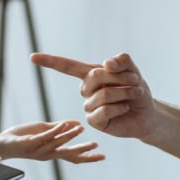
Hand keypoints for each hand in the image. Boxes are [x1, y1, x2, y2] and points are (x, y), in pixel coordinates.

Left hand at [0, 121, 103, 163]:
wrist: (0, 144)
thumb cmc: (21, 138)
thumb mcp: (43, 130)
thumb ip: (58, 128)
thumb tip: (76, 123)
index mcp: (51, 152)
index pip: (72, 156)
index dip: (87, 156)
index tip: (102, 156)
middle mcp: (46, 153)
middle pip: (68, 153)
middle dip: (83, 151)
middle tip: (98, 149)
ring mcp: (38, 149)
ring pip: (58, 143)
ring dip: (70, 136)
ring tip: (82, 129)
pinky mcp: (29, 142)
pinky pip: (44, 136)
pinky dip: (55, 130)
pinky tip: (65, 124)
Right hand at [31, 52, 154, 139]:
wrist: (147, 113)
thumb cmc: (136, 89)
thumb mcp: (132, 70)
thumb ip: (121, 60)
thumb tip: (106, 63)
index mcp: (90, 74)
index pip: (67, 66)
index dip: (50, 62)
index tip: (33, 57)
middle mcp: (86, 90)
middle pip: (94, 76)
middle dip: (118, 77)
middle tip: (135, 80)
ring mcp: (88, 106)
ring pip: (102, 94)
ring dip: (123, 92)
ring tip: (134, 94)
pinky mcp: (94, 121)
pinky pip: (103, 111)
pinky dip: (119, 107)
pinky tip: (125, 108)